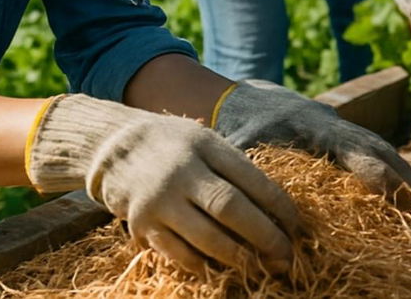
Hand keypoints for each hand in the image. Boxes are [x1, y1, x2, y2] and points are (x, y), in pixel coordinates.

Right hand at [26, 94, 298, 274]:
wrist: (114, 146)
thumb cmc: (172, 145)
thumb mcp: (204, 141)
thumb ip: (234, 167)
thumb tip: (276, 206)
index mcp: (207, 146)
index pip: (252, 179)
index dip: (279, 206)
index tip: (297, 226)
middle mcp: (184, 171)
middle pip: (232, 209)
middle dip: (265, 236)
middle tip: (286, 256)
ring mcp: (161, 199)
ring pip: (207, 237)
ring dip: (238, 257)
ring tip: (258, 267)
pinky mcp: (142, 223)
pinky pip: (179, 253)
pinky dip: (203, 265)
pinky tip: (220, 269)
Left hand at [211, 79, 410, 215]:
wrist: (244, 97)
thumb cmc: (238, 129)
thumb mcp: (242, 151)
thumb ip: (256, 177)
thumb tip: (268, 219)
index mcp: (315, 129)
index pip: (354, 153)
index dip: (377, 174)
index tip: (401, 196)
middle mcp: (339, 128)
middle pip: (386, 155)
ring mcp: (347, 130)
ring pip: (391, 156)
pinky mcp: (348, 138)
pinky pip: (384, 158)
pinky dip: (406, 179)